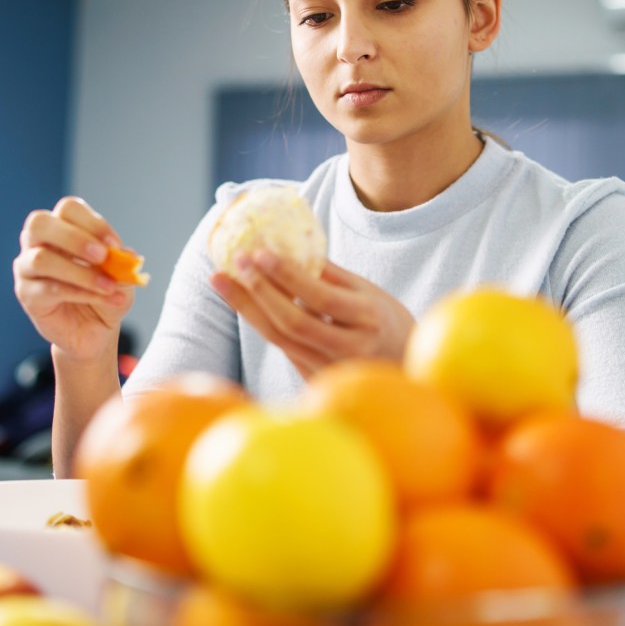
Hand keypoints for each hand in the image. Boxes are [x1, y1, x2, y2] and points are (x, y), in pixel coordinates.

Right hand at [12, 197, 133, 361]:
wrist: (95, 330)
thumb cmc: (104, 293)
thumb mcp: (122, 277)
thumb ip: (122, 263)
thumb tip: (127, 254)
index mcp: (62, 227)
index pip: (68, 209)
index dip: (93, 223)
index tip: (115, 245)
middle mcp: (37, 242)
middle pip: (39, 223)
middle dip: (75, 238)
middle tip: (103, 256)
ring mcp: (27, 268)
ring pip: (42, 259)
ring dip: (81, 272)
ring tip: (110, 286)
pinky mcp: (26, 294)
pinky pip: (49, 289)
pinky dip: (82, 293)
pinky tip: (105, 298)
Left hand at [210, 250, 414, 378]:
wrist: (403, 365)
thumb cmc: (385, 320)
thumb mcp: (368, 291)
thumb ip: (330, 274)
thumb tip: (289, 245)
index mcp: (367, 320)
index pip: (320, 298)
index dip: (288, 276)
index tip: (260, 252)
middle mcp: (348, 350)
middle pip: (292, 323)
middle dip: (258, 291)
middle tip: (234, 263)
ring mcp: (329, 370)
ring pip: (279, 339)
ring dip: (246, 307)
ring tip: (221, 280)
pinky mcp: (313, 380)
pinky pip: (280, 346)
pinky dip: (259, 321)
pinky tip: (241, 300)